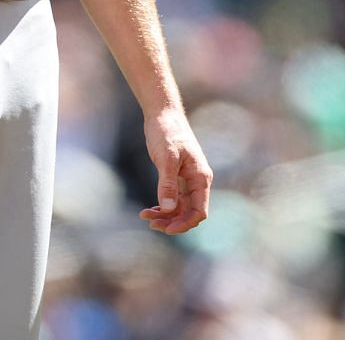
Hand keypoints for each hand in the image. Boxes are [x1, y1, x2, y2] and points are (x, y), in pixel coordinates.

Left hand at [139, 105, 211, 234]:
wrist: (163, 115)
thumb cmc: (167, 133)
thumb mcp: (166, 158)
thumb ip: (168, 184)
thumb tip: (168, 209)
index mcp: (200, 178)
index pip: (199, 211)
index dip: (185, 224)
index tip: (166, 229)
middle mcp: (197, 181)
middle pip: (189, 212)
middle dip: (172, 222)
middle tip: (151, 224)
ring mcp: (187, 180)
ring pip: (180, 208)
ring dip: (165, 216)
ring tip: (144, 216)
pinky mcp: (177, 177)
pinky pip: (173, 200)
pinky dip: (162, 207)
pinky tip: (148, 209)